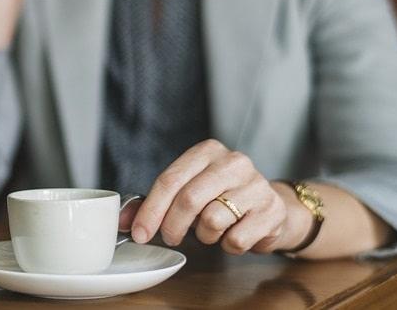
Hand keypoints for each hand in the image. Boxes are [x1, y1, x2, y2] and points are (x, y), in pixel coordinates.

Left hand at [131, 139, 301, 253]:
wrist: (270, 207)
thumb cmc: (222, 198)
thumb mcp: (189, 192)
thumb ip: (156, 204)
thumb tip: (124, 220)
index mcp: (208, 151)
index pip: (171, 179)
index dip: (151, 209)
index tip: (140, 233)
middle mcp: (234, 162)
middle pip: (189, 199)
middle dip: (172, 226)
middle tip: (171, 237)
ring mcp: (257, 184)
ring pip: (212, 220)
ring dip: (205, 235)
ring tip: (212, 229)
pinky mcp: (272, 210)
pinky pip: (236, 239)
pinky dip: (228, 245)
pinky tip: (234, 234)